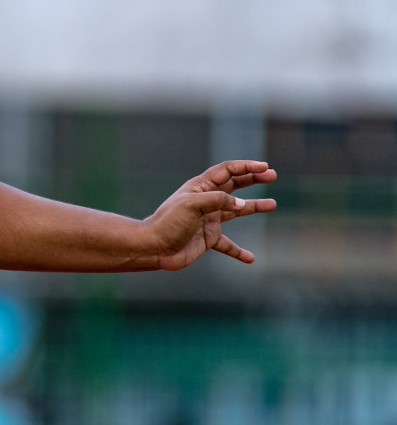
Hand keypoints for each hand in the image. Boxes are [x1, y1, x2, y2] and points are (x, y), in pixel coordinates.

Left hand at [144, 160, 276, 270]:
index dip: (245, 167)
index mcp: (200, 187)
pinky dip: (239, 250)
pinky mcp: (208, 238)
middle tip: (271, 175)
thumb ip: (218, 200)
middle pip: (233, 185)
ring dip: (253, 206)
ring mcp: (208, 220)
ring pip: (236, 211)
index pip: (226, 171)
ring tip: (272, 204)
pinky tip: (250, 258)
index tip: (264, 167)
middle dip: (252, 178)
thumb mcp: (192, 205)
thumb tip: (241, 204)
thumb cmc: (168, 223)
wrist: (153, 247)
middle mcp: (206, 201)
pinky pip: (228, 244)